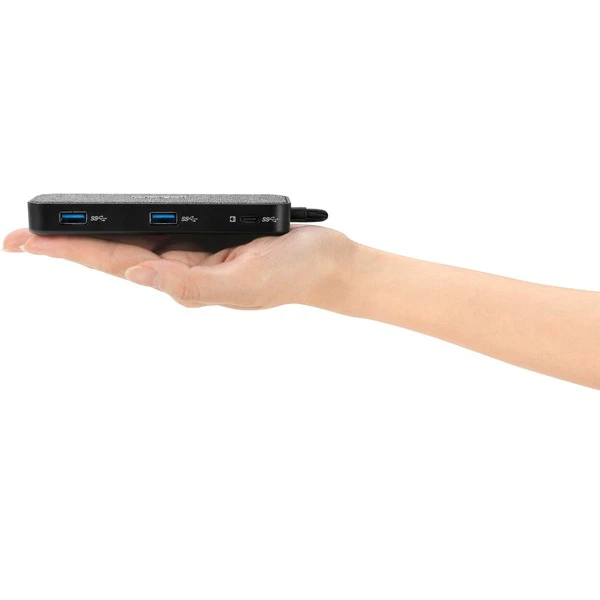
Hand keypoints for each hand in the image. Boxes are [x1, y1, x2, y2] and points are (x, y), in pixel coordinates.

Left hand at [3, 227, 352, 308]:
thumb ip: (190, 285)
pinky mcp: (211, 239)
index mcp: (184, 279)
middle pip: (114, 250)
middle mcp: (183, 268)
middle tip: (21, 237)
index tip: (25, 243)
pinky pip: (165, 229)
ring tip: (57, 230)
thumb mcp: (243, 283)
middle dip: (67, 244)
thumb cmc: (292, 275)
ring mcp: (196, 254)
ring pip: (136, 239)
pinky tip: (117, 224)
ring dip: (94, 234)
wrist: (326, 263)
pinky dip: (134, 223)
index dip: (68, 251)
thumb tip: (137, 275)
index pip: (115, 262)